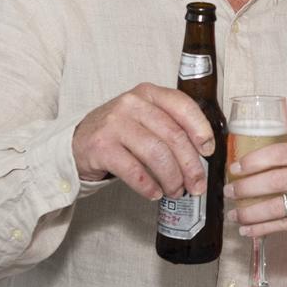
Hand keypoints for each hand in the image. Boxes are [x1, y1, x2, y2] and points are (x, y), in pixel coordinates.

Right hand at [72, 82, 214, 199]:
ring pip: (156, 154)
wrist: (77, 141)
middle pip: (173, 135)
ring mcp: (114, 124)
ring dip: (171, 178)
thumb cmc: (121, 132)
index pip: (183, 106)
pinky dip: (149, 186)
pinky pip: (134, 170)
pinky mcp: (101, 147)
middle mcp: (132, 104)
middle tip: (197, 185)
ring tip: (176, 191)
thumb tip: (203, 153)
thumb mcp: (145, 117)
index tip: (209, 151)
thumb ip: (171, 125)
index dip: (201, 129)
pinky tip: (155, 194)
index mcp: (149, 93)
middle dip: (190, 165)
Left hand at [224, 141, 286, 243]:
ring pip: (278, 206)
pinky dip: (262, 228)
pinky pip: (284, 224)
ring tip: (234, 214)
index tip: (235, 168)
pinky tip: (248, 230)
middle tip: (228, 192)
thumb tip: (249, 168)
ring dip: (251, 212)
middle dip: (247, 187)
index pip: (279, 153)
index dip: (254, 161)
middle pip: (276, 180)